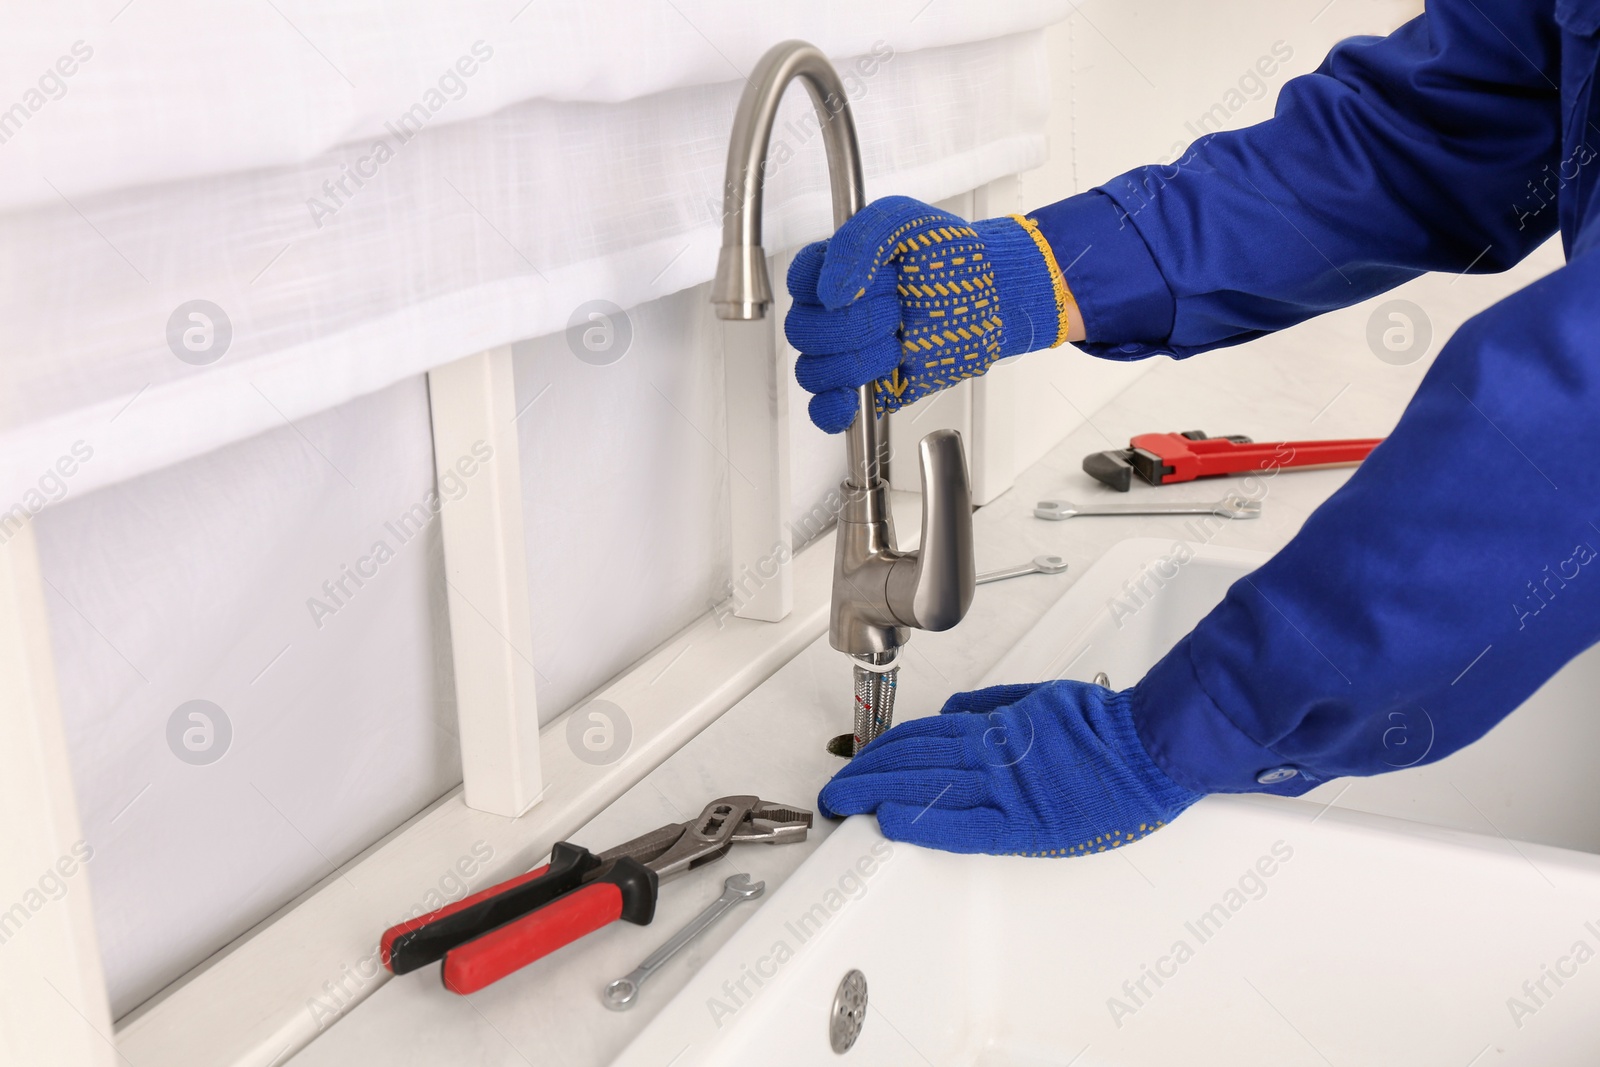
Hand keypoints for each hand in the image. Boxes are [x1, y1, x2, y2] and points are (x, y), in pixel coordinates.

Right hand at [785, 195, 1074, 432]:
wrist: (994, 296)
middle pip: (804, 331)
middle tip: (896, 309)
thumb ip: (860, 241)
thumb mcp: (905, 222)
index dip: (823, 288)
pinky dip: (831, 410)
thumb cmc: (953, 257)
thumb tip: (829, 290)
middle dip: (854, 324)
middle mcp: (836, 314)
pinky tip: (850, 401)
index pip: (799, 282)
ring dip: (856, 361)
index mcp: (836, 270)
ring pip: (814, 371)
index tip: (857, 289)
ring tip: (897, 344)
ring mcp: (849, 354)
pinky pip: (825, 410)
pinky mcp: (868, 389)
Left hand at [818, 680, 1200, 855]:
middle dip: (864, 775)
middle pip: (911, 762)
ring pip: (926, 786)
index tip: (856, 762)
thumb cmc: (1107, 725)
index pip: (920, 737)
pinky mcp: (1027, 824)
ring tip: (844, 805)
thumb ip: (993, 704)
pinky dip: (923, 822)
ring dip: (878, 794)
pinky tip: (891, 822)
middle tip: (834, 792)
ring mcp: (1007, 789)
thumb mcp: (1040, 698)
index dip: (880, 751)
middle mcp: (993, 756)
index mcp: (995, 728)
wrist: (1153, 747)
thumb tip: (952, 708)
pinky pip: (965, 824)